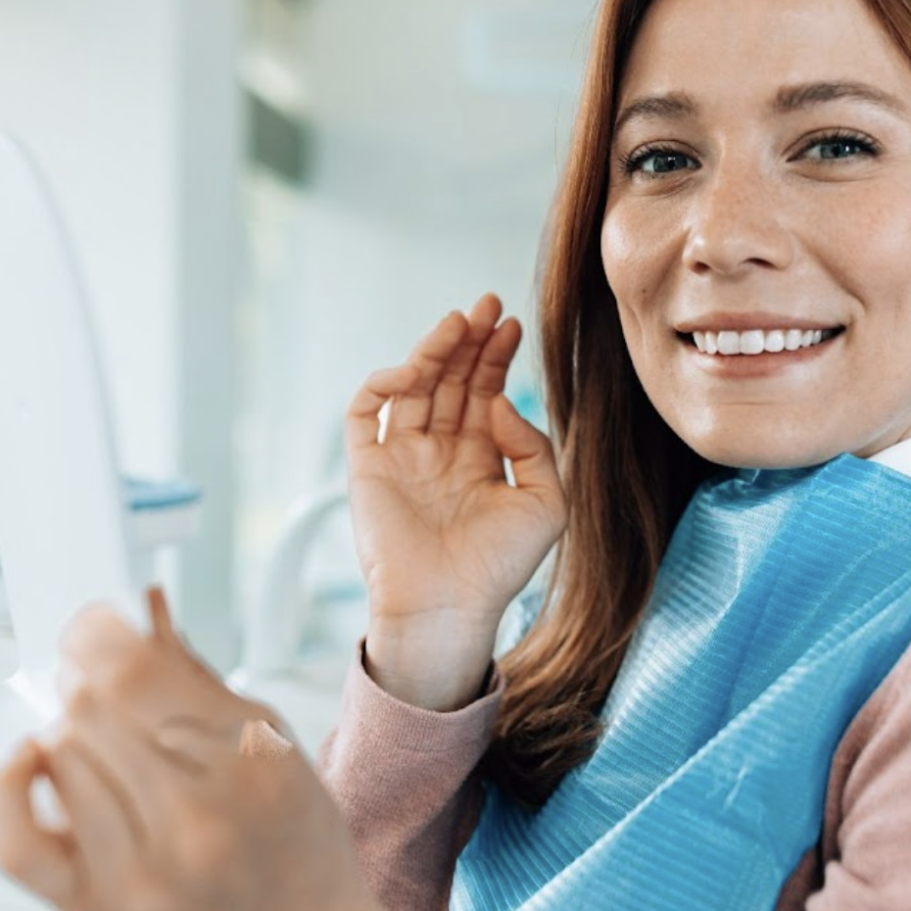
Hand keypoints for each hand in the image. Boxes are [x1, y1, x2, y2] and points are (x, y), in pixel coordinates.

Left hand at [0, 588, 432, 910]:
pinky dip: (5, 789)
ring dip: (70, 739)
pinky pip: (14, 840)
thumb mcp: (274, 744)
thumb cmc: (291, 842)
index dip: (97, 635)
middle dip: (91, 688)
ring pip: (58, 754)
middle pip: (89, 706)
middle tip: (111, 702)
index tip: (97, 634)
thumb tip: (137, 606)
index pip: (132, 668)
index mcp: (249, 764)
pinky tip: (31, 769)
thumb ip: (196, 676)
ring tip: (105, 757)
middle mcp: (197, 821)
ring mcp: (143, 874)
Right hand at [346, 294, 565, 705]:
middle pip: (451, 380)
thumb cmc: (499, 567)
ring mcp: (401, 457)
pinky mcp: (367, 467)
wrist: (448, 607)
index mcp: (478, 460)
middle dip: (469, 341)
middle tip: (487, 304)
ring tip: (459, 321)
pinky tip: (416, 370)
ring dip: (434, 350)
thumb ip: (535, 447)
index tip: (512, 324)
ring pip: (412, 387)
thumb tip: (497, 402)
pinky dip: (384, 384)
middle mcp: (438, 453)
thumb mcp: (546, 503)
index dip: (496, 356)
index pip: (484, 392)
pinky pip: (365, 412)